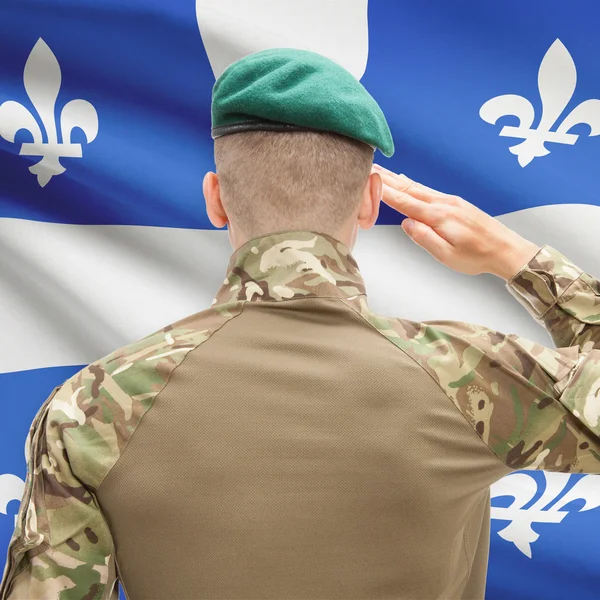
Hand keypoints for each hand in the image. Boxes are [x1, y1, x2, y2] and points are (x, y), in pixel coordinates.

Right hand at [373, 165, 540, 279]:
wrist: (505, 249)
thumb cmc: (477, 256)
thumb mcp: (446, 255)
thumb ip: (424, 238)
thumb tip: (406, 224)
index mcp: (439, 217)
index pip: (405, 202)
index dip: (385, 192)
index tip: (369, 181)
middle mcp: (443, 204)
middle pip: (409, 189)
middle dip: (387, 179)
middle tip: (369, 168)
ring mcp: (450, 201)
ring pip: (417, 187)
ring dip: (397, 179)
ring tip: (381, 171)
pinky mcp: (455, 203)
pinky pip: (427, 189)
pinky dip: (412, 183)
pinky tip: (406, 181)